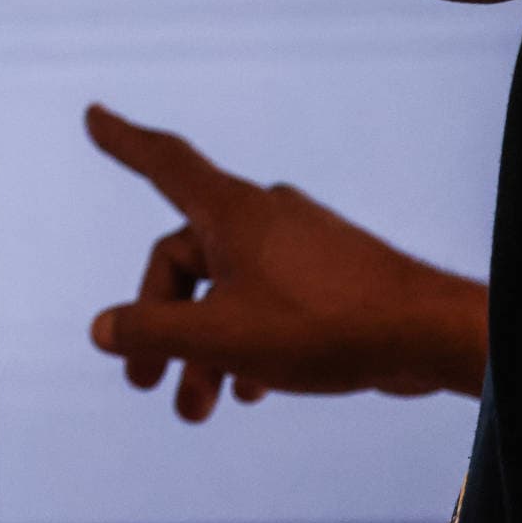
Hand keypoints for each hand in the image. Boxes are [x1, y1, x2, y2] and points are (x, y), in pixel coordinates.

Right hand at [85, 103, 486, 420]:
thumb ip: (155, 332)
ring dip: (204, 345)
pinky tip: (247, 389)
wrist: (427, 335)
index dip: (123, 141)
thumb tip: (102, 329)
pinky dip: (245, 338)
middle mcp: (261, 216)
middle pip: (186, 258)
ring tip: (198, 408)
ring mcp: (298, 244)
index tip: (93, 114)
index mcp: (231, 211)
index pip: (163, 162)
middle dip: (162, 323)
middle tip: (144, 384)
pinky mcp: (327, 275)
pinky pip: (266, 299)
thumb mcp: (223, 336)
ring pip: (227, 288)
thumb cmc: (325, 325)